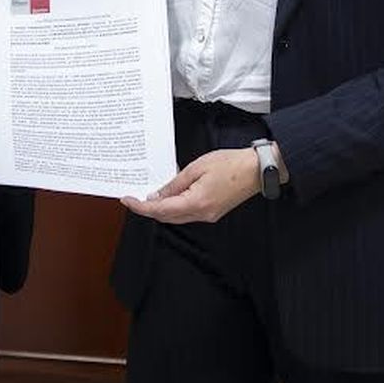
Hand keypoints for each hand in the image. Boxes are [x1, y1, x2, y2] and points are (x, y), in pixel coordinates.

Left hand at [120, 148, 261, 223]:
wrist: (256, 170)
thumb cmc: (230, 164)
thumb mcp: (196, 168)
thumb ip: (175, 184)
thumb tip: (158, 196)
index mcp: (195, 203)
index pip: (160, 210)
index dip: (141, 207)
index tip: (128, 200)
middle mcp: (201, 214)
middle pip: (167, 218)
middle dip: (149, 209)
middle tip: (135, 197)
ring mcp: (208, 215)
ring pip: (177, 217)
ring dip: (161, 209)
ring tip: (149, 195)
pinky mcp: (212, 212)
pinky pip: (187, 214)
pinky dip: (175, 207)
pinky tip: (170, 196)